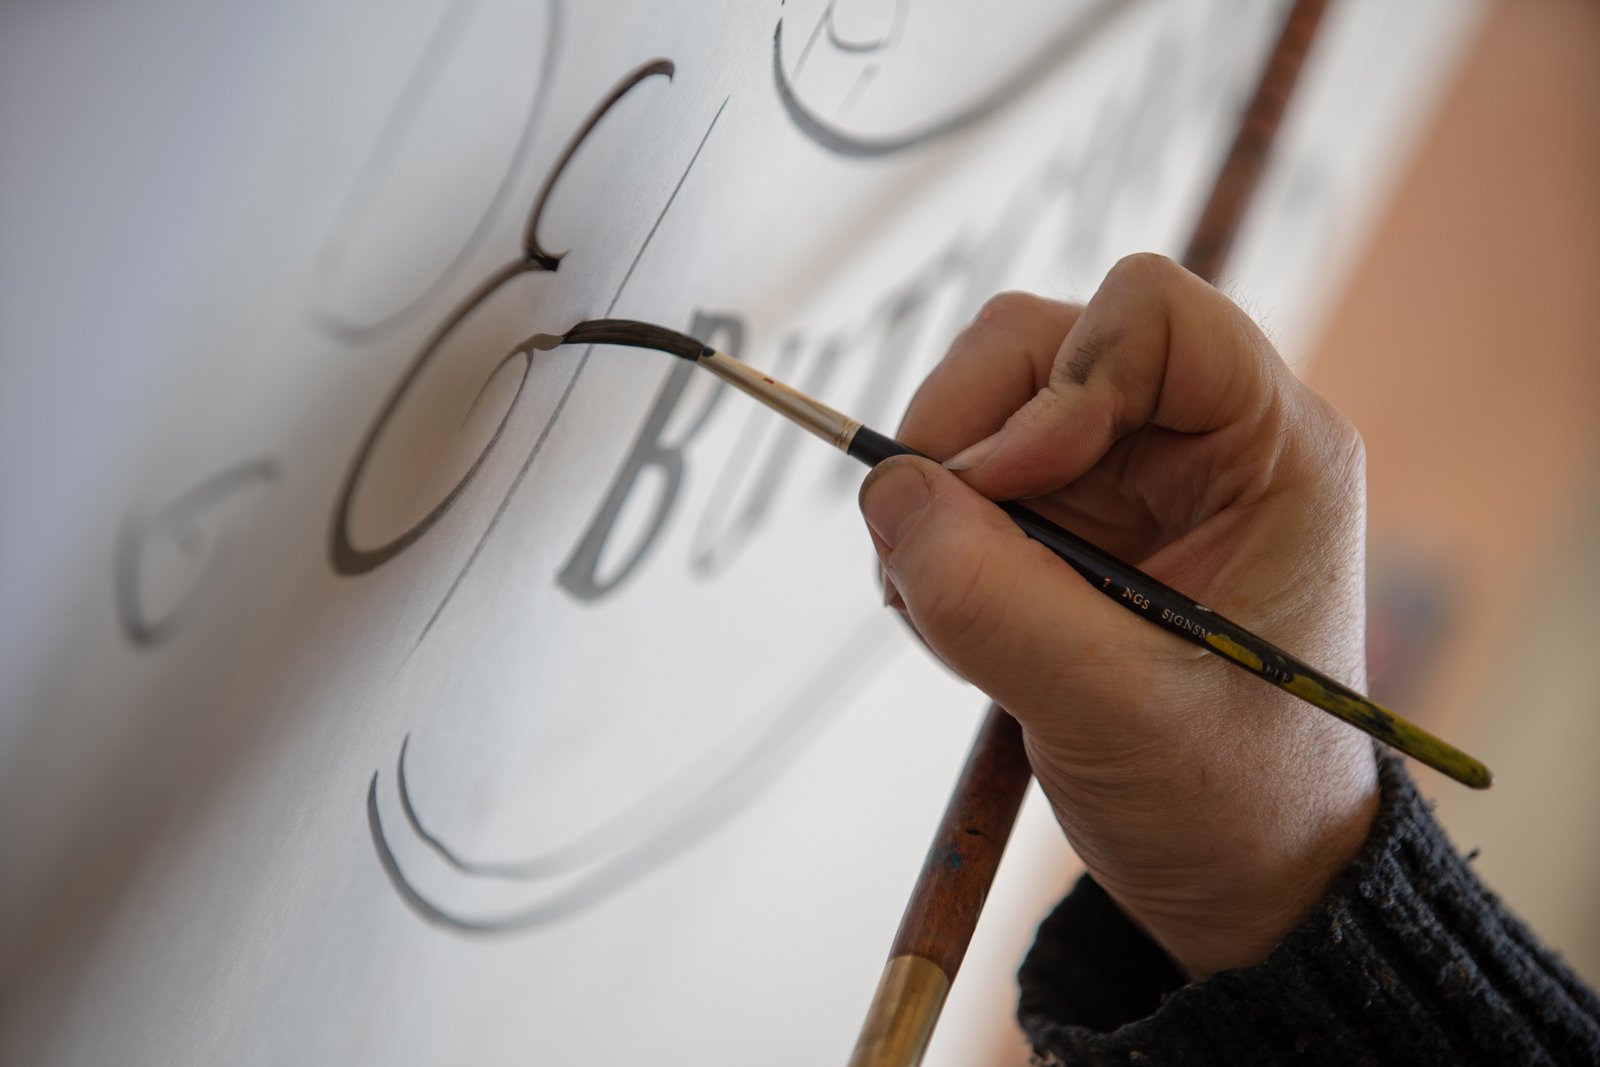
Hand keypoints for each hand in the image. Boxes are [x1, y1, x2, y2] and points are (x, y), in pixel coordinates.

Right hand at [858, 255, 1378, 979]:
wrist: (1240, 878)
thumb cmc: (1230, 800)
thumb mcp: (1111, 707)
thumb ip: (992, 599)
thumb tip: (885, 492)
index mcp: (1268, 451)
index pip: (1150, 311)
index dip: (1061, 381)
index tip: (1008, 490)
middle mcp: (1196, 441)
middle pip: (1040, 344)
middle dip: (966, 438)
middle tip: (932, 551)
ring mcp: (1126, 481)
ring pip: (986, 411)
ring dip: (940, 502)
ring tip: (956, 620)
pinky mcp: (1071, 527)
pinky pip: (964, 484)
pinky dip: (937, 546)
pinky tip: (970, 634)